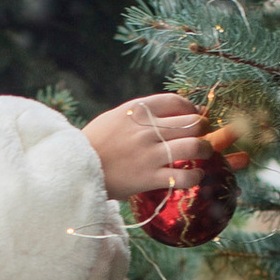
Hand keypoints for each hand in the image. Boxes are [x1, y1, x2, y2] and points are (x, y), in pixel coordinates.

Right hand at [86, 91, 212, 199]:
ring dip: (205, 150)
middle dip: (203, 129)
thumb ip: (142, 112)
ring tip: (203, 155)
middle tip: (202, 136)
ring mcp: (149, 154)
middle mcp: (146, 130)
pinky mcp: (149, 178)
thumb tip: (173, 111)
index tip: (194, 115)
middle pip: (193, 123)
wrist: (74, 169)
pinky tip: (193, 176)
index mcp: (137, 110)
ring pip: (195, 147)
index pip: (176, 101)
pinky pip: (185, 177)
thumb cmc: (96, 142)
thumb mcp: (116, 117)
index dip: (191, 108)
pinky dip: (195, 177)